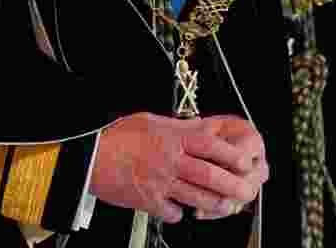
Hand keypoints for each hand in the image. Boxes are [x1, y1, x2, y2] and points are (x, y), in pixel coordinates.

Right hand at [89, 112, 267, 222]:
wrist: (90, 156)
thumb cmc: (119, 137)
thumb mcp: (153, 121)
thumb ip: (181, 127)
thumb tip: (204, 127)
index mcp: (173, 138)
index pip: (211, 145)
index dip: (231, 155)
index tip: (244, 162)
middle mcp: (170, 160)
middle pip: (209, 175)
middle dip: (232, 185)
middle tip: (245, 191)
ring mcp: (160, 182)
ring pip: (196, 197)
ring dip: (214, 203)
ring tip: (224, 205)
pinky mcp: (148, 200)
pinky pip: (173, 211)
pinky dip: (181, 213)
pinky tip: (183, 209)